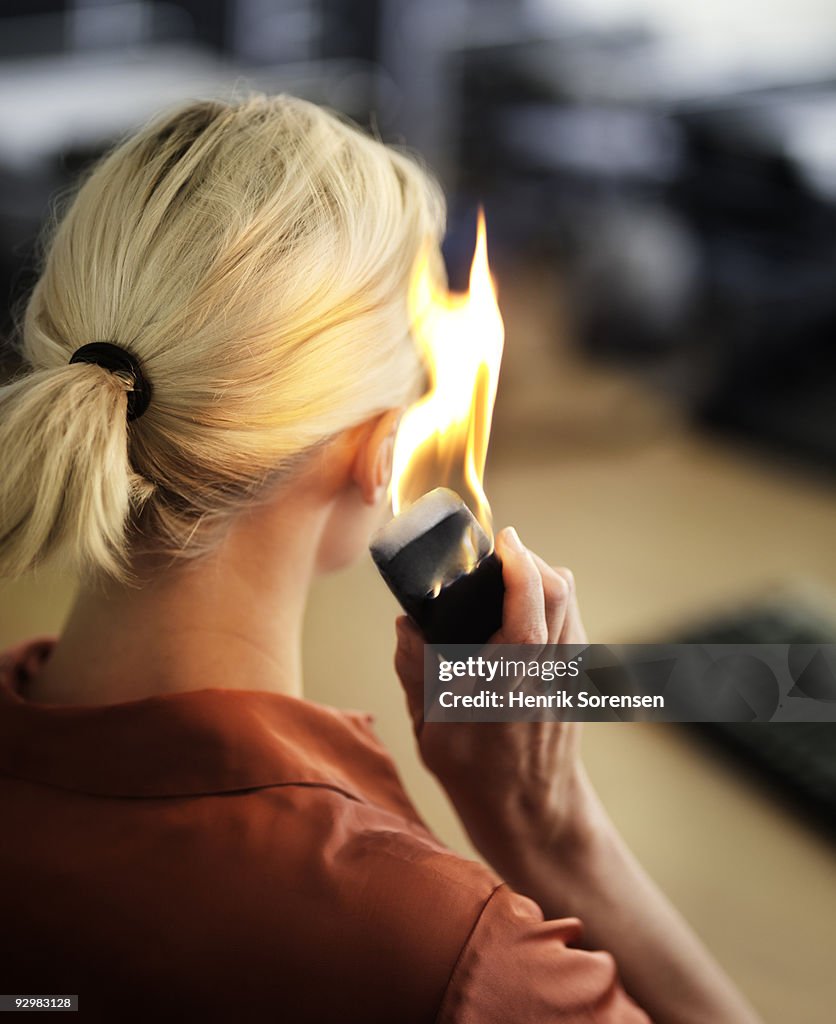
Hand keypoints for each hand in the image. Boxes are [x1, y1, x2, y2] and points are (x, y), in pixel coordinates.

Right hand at [394, 527, 596, 888]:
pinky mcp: (576, 674)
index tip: (503, 538)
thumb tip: (407, 622)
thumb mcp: (429, 727)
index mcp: (507, 680)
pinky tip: (519, 609)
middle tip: (498, 552)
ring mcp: (568, 671)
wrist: (530, 812)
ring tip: (507, 574)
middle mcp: (547, 670)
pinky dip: (550, 598)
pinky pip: (570, 618)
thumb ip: (415, 670)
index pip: (530, 607)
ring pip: (569, 600)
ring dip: (542, 576)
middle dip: (530, 558)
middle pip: (559, 589)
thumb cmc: (475, 774)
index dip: (520, 562)